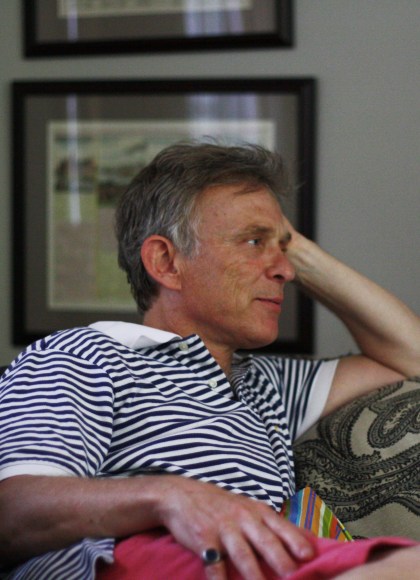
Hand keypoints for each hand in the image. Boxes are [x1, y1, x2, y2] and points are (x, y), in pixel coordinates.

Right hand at [155, 476, 314, 579]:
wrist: (181, 495)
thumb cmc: (222, 505)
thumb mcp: (248, 507)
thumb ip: (272, 524)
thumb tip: (306, 541)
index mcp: (256, 511)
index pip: (280, 526)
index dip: (295, 541)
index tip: (309, 556)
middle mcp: (242, 518)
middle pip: (264, 540)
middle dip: (280, 559)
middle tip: (292, 575)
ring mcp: (223, 528)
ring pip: (241, 553)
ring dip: (254, 573)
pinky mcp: (203, 538)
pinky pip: (213, 562)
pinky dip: (219, 578)